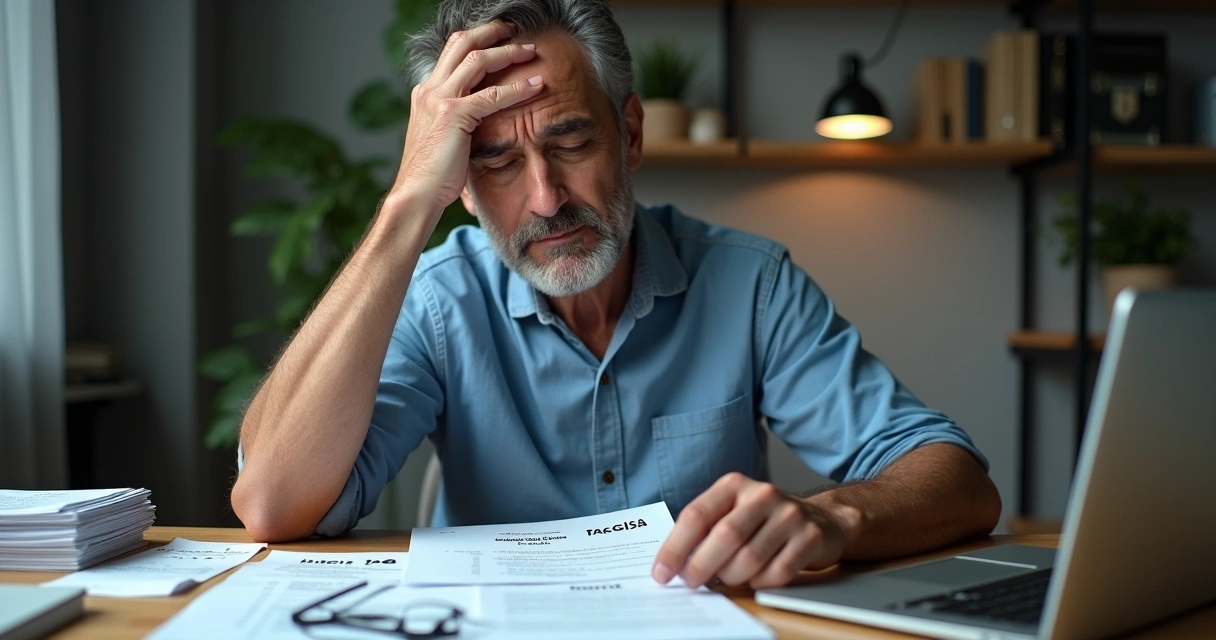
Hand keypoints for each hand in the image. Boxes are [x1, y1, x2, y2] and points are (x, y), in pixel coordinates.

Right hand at [389, 20, 542, 216]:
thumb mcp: (445, 138)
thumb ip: (460, 120)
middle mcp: (429, 90)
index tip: (501, 38)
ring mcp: (439, 99)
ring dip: (508, 52)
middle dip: (492, 32)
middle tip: (516, 31)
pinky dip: (518, 88)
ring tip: (531, 51)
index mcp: (426, 93)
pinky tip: (537, 85)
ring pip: (477, 60)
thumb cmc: (434, 175)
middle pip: (462, 43)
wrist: (416, 194)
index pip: (451, 52)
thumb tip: (485, 116)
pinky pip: (492, 95)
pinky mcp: (452, 115)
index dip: (477, 39)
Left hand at [651, 473, 855, 589]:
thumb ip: (705, 530)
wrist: (821, 520)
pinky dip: (760, 582)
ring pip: (749, 559)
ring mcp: (789, 515)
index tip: (661, 573)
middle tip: (691, 583)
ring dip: (732, 578)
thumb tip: (673, 563)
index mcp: (734, 485)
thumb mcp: (732, 511)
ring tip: (727, 579)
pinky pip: (777, 573)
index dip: (674, 547)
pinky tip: (756, 578)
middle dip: (701, 567)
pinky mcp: (810, 537)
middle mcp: (763, 494)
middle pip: (724, 537)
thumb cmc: (763, 521)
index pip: (696, 515)